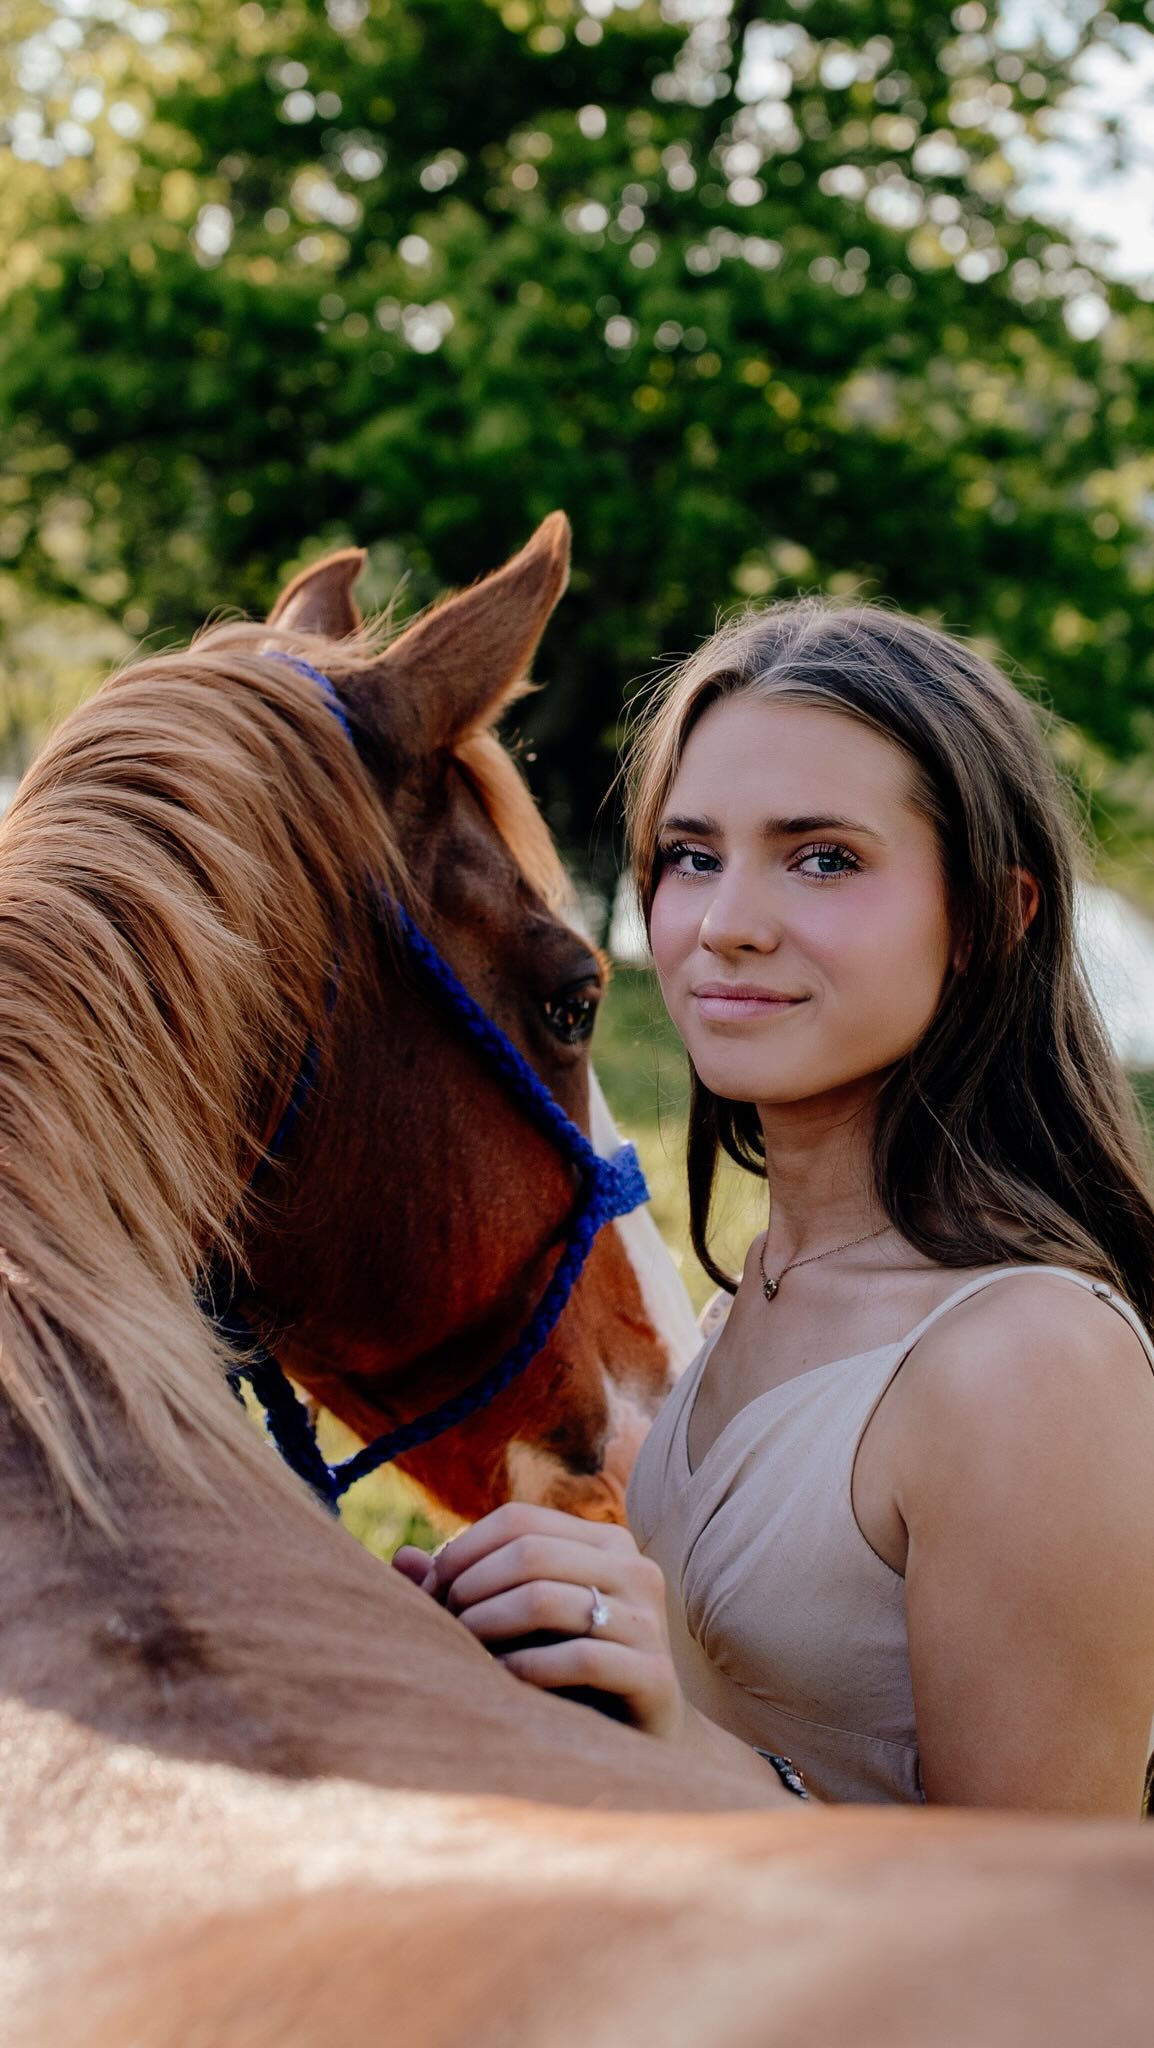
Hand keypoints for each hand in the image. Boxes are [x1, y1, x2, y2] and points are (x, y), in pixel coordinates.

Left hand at [393, 1503, 687, 1741]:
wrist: (643, 1745)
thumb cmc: (569, 1676)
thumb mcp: (520, 1625)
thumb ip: (466, 1587)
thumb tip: (401, 1559)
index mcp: (605, 1542)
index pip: (518, 1520)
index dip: (464, 1550)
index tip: (432, 1592)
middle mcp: (633, 1568)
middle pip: (528, 1552)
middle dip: (471, 1587)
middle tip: (445, 1625)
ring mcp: (648, 1620)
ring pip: (545, 1598)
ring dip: (487, 1626)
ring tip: (465, 1651)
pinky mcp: (653, 1674)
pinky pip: (578, 1658)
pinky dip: (526, 1668)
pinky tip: (503, 1680)